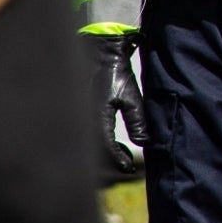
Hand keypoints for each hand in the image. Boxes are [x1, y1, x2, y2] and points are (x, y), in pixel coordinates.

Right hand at [84, 31, 146, 180]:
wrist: (97, 54)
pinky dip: (98, 141)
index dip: (119, 160)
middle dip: (111, 159)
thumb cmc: (114, 73)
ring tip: (121, 152)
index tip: (129, 168)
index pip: (107, 148)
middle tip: (126, 163)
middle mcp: (83, 120)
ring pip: (90, 144)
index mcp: (96, 118)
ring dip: (104, 152)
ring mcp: (78, 117)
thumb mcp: (130, 95)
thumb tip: (143, 142)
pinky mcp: (77, 113)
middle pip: (96, 151)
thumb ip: (137, 120)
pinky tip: (111, 142)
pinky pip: (86, 134)